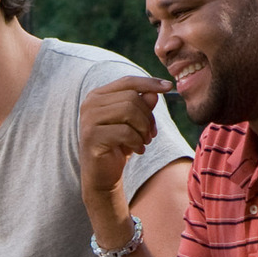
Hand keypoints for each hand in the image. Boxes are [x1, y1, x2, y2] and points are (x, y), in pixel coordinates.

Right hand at [77, 75, 172, 197]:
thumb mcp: (134, 123)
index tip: (169, 87)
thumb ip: (142, 106)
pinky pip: (125, 132)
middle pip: (131, 98)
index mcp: (97, 95)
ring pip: (129, 112)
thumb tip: (154, 93)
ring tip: (144, 141)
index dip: (149, 83)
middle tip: (151, 134)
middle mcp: (90, 104)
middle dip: (148, 116)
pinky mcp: (92, 137)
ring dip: (143, 129)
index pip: (127, 82)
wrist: (102, 175)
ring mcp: (88, 120)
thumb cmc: (118, 145)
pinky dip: (137, 142)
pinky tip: (138, 150)